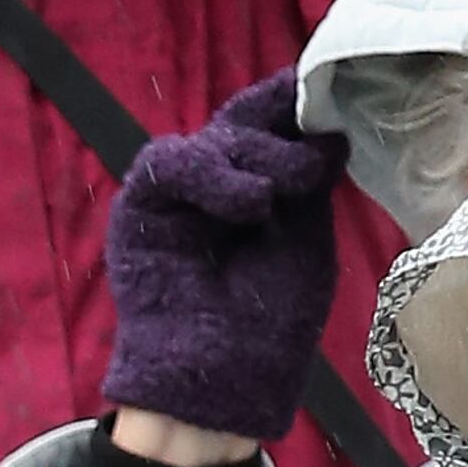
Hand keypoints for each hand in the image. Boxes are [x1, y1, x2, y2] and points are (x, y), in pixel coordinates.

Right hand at [102, 72, 346, 446]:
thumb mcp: (307, 242)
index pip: (270, 132)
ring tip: (278, 195)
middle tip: (318, 148)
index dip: (293, 107)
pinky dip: (212, 175)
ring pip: (214, 140)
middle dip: (283, 129)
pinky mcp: (140, 209)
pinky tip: (248, 203)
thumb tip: (325, 129)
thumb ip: (308, 184)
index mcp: (255, 195)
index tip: (327, 85)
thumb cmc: (271, 326)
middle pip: (243, 126)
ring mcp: (177, 198)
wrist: (227, 381)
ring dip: (256, 157)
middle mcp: (215, 188)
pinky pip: (171, 164)